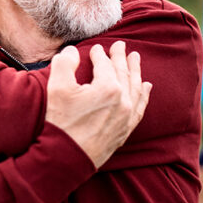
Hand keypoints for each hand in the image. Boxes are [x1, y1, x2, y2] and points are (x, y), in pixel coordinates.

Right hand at [45, 42, 152, 168]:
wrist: (66, 157)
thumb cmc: (60, 122)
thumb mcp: (57, 88)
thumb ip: (65, 63)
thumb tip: (72, 51)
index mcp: (108, 87)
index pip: (105, 64)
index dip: (100, 54)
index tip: (96, 48)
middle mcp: (123, 100)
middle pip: (123, 73)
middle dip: (121, 57)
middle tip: (121, 45)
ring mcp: (127, 116)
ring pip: (135, 88)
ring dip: (135, 71)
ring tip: (135, 59)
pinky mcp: (126, 129)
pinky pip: (140, 107)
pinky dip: (143, 94)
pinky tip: (146, 87)